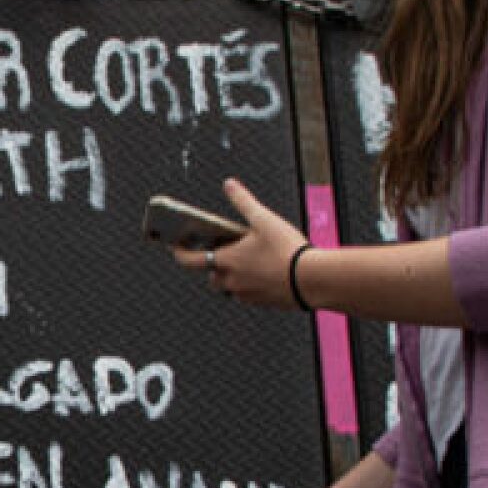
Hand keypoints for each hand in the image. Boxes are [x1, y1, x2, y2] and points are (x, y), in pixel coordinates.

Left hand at [171, 178, 310, 309]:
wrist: (313, 280)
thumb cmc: (287, 250)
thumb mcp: (264, 219)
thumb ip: (244, 201)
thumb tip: (229, 184)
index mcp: (226, 261)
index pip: (191, 260)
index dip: (180, 253)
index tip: (174, 247)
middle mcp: (231, 281)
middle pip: (211, 276)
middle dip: (213, 265)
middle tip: (224, 251)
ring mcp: (246, 295)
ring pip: (230, 288)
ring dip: (232, 276)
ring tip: (248, 261)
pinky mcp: (262, 303)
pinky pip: (248, 295)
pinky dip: (250, 285)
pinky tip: (266, 273)